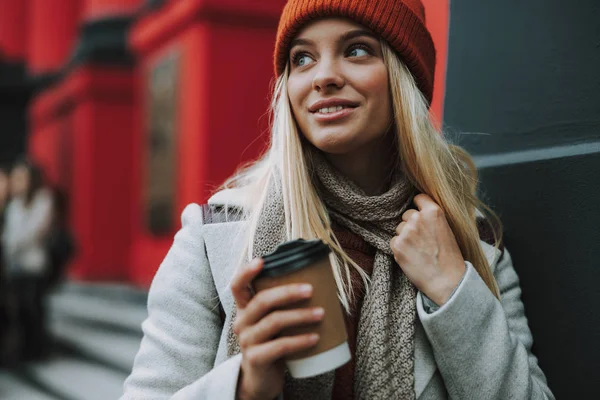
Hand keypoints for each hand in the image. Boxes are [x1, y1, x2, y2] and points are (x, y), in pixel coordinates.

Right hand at [231, 258, 322, 399]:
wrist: (261, 380)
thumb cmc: (273, 343)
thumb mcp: (274, 322)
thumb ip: (284, 306)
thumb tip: (322, 284)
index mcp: (245, 308)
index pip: (237, 285)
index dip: (246, 272)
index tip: (262, 260)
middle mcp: (242, 322)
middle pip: (262, 301)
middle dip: (288, 292)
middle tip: (311, 290)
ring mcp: (247, 341)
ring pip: (273, 322)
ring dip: (300, 315)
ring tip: (321, 313)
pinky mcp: (256, 359)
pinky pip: (280, 346)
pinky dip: (300, 340)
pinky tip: (315, 337)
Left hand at [390, 194, 465, 304]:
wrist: (446, 281)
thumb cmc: (449, 257)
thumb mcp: (447, 230)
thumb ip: (432, 218)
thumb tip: (418, 210)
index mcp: (434, 212)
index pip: (418, 198)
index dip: (419, 206)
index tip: (420, 214)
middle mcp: (418, 218)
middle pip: (407, 214)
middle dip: (412, 224)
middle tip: (423, 240)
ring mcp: (406, 231)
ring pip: (399, 228)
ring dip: (405, 237)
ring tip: (419, 250)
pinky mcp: (397, 245)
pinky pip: (393, 241)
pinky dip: (399, 248)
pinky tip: (412, 257)